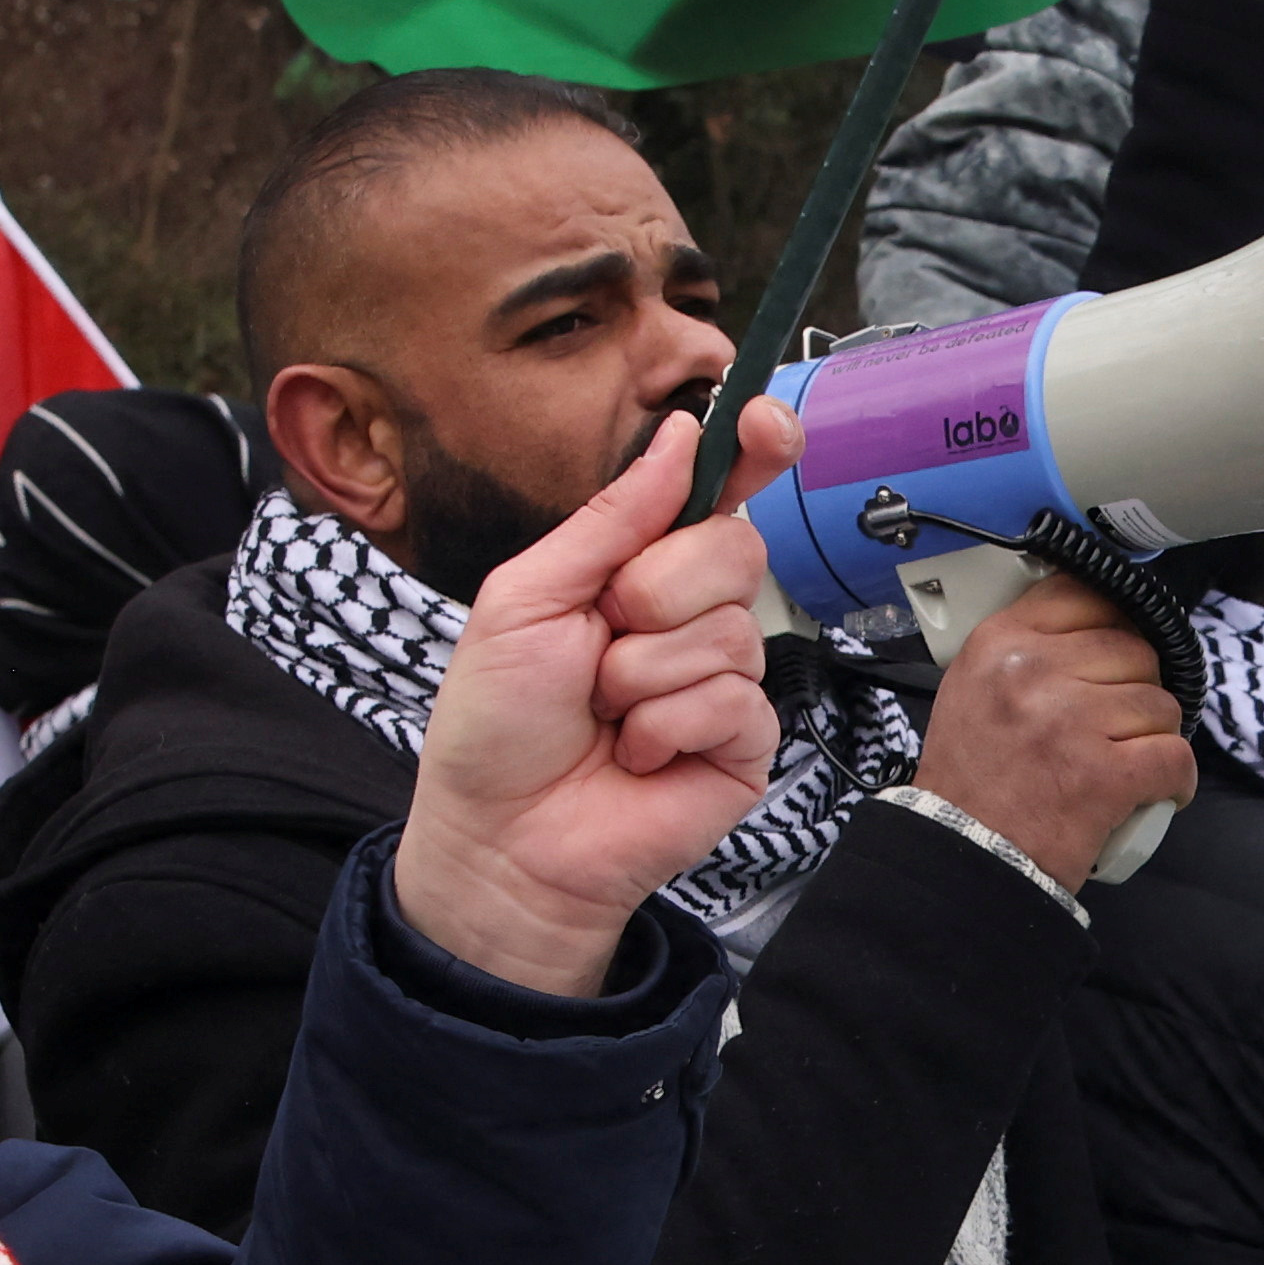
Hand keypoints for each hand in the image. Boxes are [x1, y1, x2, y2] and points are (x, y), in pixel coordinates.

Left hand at [390, 391, 798, 994]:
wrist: (500, 838)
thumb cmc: (497, 724)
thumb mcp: (527, 596)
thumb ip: (611, 516)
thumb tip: (683, 435)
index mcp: (639, 566)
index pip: (720, 492)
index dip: (755, 450)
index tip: (766, 426)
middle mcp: (692, 614)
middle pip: (735, 549)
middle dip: (657, 593)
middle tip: (601, 643)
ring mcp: (724, 678)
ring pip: (731, 630)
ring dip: (645, 674)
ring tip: (607, 716)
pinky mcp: (745, 743)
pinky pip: (736, 699)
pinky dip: (669, 724)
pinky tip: (638, 755)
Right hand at [905, 576, 1189, 880]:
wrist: (965, 855)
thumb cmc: (971, 781)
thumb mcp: (973, 688)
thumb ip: (1024, 649)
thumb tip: (1093, 626)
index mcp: (1001, 643)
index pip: (1087, 596)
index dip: (1116, 625)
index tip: (1117, 656)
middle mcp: (1035, 672)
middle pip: (1134, 651)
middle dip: (1138, 690)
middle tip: (1121, 725)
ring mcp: (1072, 722)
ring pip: (1161, 705)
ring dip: (1156, 737)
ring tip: (1129, 763)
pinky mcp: (1105, 775)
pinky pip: (1174, 756)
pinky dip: (1176, 780)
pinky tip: (1158, 792)